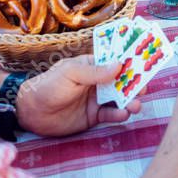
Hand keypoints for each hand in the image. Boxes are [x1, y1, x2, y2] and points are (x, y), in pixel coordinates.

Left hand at [16, 55, 141, 136]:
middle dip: (135, 83)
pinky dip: (120, 114)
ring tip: (136, 105)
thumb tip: (120, 65)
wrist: (31, 112)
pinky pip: (111, 114)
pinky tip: (123, 114)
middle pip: (122, 81)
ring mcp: (97, 99)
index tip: (146, 63)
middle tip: (144, 88)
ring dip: (131, 100)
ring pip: (120, 98)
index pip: (115, 61)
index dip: (131, 62)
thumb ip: (94, 71)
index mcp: (92, 65)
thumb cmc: (48, 85)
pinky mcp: (95, 116)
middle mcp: (98, 81)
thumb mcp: (70, 73)